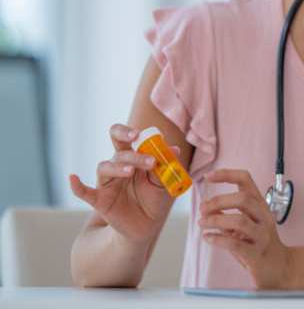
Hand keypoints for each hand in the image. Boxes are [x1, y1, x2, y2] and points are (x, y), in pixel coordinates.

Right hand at [69, 123, 178, 242]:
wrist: (146, 226)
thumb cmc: (155, 200)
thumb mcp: (164, 184)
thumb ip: (166, 167)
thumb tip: (175, 149)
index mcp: (134, 158)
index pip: (126, 138)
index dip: (128, 133)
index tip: (139, 134)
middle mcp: (119, 166)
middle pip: (118, 151)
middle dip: (129, 151)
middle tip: (149, 160)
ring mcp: (107, 183)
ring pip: (105, 167)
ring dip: (118, 167)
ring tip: (131, 172)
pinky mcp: (99, 200)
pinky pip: (84, 192)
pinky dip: (77, 186)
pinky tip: (72, 178)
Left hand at [199, 169, 293, 288]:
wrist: (280, 267)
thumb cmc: (259, 244)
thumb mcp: (245, 225)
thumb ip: (227, 215)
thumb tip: (206, 207)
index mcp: (260, 205)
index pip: (246, 181)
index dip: (227, 175)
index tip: (208, 176)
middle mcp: (264, 217)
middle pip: (243, 199)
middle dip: (219, 201)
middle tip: (202, 209)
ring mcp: (262, 235)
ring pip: (239, 220)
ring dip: (216, 220)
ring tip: (202, 223)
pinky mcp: (256, 254)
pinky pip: (235, 244)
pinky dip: (217, 239)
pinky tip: (208, 238)